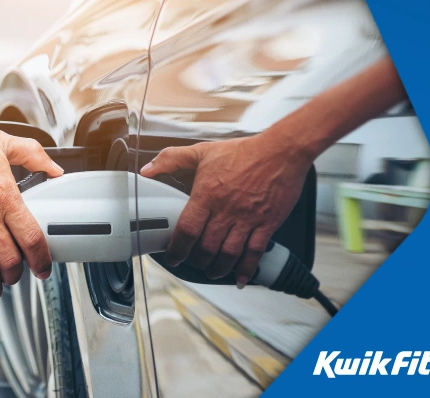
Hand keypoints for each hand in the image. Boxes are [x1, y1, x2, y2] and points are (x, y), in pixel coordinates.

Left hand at [140, 134, 310, 286]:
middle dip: (197, 261)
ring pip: (229, 254)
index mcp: (208, 194)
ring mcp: (247, 219)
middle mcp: (226, 210)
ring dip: (218, 268)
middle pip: (207, 247)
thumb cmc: (244, 152)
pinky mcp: (267, 223)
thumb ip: (171, 159)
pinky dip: (246, 269)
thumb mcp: (202, 151)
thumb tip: (147, 169)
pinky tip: (241, 278)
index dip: (177, 248)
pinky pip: (254, 252)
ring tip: (212, 271)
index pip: (187, 229)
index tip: (173, 257)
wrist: (281, 151)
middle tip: (193, 263)